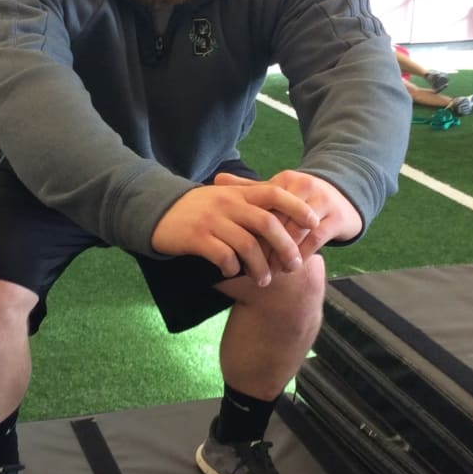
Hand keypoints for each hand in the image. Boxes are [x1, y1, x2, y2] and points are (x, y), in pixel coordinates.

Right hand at [151, 178, 321, 286]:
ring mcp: (212, 220)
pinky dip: (233, 268)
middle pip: (267, 223)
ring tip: (264, 280)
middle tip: (293, 266)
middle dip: (285, 247)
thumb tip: (286, 215)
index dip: (298, 207)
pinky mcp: (196, 237)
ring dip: (260, 266)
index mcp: (238, 193)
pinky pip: (223, 256)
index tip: (314, 224)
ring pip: (247, 244)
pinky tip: (233, 274)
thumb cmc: (198, 208)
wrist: (158, 211)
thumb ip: (251, 202)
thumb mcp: (225, 198)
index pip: (275, 193)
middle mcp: (228, 203)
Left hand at [215, 170, 362, 267]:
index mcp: (285, 180)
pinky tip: (291, 268)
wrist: (345, 200)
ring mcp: (323, 201)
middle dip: (264, 243)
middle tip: (250, 264)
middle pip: (278, 218)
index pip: (263, 205)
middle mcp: (304, 186)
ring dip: (282, 252)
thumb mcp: (279, 192)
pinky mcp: (337, 217)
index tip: (235, 247)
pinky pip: (316, 238)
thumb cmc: (302, 200)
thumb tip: (217, 178)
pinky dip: (302, 254)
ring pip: (296, 229)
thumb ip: (250, 189)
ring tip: (269, 270)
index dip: (248, 227)